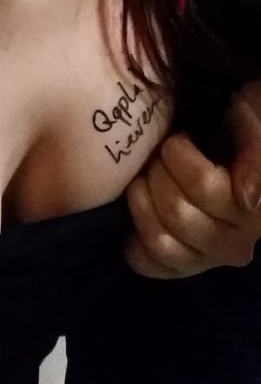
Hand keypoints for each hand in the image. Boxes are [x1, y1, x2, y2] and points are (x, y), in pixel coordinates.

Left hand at [124, 95, 260, 279]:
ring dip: (142, 199)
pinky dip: (134, 237)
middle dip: (157, 172)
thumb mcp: (252, 115)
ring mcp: (210, 260)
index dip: (177, 154)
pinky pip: (149, 263)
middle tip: (159, 153)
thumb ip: (256, 152)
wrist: (226, 142)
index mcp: (255, 209)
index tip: (181, 138)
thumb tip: (247, 199)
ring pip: (160, 239)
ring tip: (146, 176)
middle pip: (176, 211)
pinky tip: (140, 210)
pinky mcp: (184, 268)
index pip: (201, 185)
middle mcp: (238, 244)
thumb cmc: (236, 124)